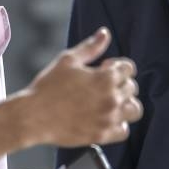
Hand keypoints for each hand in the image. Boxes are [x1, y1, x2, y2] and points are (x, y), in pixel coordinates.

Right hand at [16, 28, 142, 147]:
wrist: (33, 116)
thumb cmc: (48, 86)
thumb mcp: (68, 60)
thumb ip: (91, 47)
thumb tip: (105, 33)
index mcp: (106, 77)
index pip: (129, 68)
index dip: (117, 67)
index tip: (104, 70)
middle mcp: (112, 98)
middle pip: (132, 88)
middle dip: (120, 84)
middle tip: (102, 87)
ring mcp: (108, 118)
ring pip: (134, 110)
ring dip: (126, 104)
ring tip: (111, 103)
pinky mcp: (102, 135)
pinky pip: (124, 131)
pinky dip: (119, 125)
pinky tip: (106, 119)